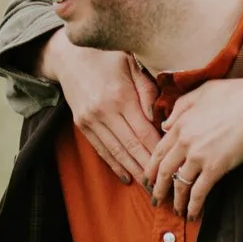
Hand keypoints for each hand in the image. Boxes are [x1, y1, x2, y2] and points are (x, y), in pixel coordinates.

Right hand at [41, 34, 161, 184]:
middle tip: (166, 185)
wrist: (68, 54)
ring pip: (116, 152)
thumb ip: (147, 90)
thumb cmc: (107, 55)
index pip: (145, 132)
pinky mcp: (82, 124)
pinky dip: (115, 165)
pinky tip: (127, 176)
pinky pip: (101, 149)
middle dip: (149, 169)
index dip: (159, 152)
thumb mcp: (131, 64)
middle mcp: (104, 111)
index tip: (174, 165)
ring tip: (150, 187)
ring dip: (134, 171)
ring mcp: (91, 120)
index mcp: (121, 96)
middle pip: (132, 147)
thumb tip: (159, 117)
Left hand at [147, 77, 242, 219]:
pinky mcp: (215, 168)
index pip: (159, 150)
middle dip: (158, 188)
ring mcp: (198, 156)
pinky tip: (192, 215)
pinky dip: (194, 206)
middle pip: (164, 170)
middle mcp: (185, 142)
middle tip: (155, 200)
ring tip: (175, 211)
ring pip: (180, 184)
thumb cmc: (237, 95)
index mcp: (181, 123)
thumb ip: (181, 106)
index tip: (149, 178)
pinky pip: (199, 192)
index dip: (152, 167)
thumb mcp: (203, 91)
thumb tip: (165, 124)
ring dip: (176, 200)